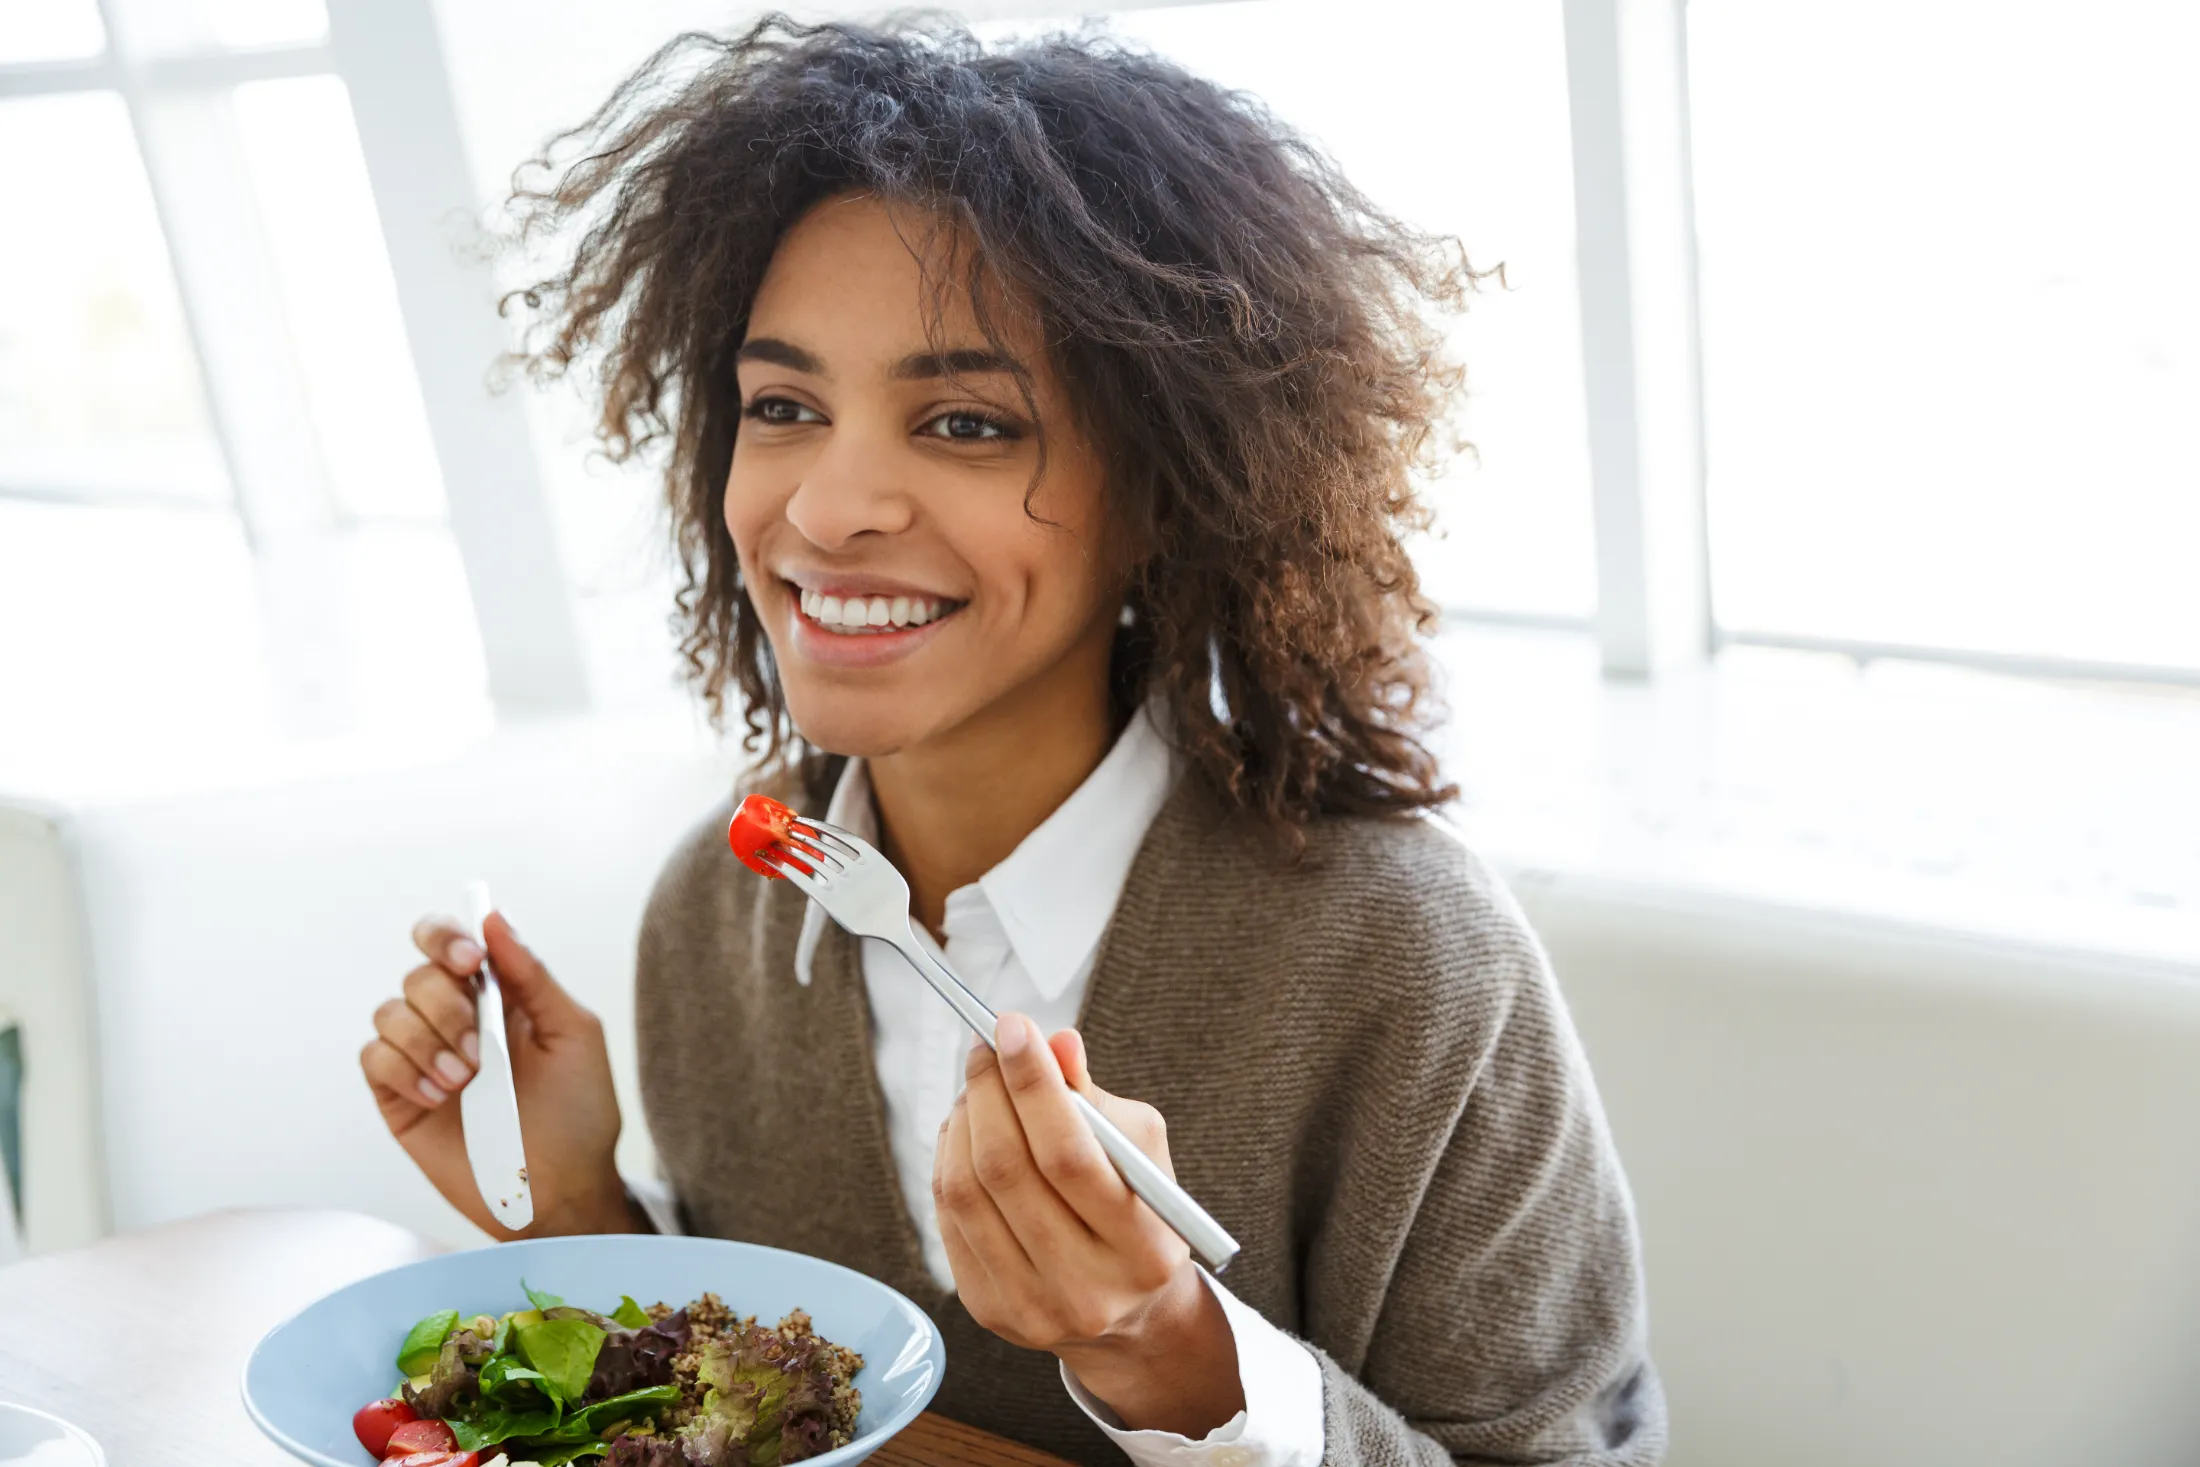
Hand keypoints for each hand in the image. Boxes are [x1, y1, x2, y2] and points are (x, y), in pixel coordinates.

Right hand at [360, 910, 636, 1238]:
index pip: (450, 941)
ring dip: (428, 1041)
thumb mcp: (573, 1034)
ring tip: (467, 1080)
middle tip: (482, 1048)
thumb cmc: (580, 1112)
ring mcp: (424, 1058)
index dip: (446, 936)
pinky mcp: (399, 1099)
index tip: (468, 958)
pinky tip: (439, 1096)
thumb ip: (532, 975)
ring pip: (389, 1013)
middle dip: (447, 1004)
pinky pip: (374, 1059)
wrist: (563, 1189)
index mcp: (499, 996)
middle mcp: (456, 1019)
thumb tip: (492, 918)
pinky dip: (403, 1069)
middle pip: (418, 974)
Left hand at [934, 1013, 1244, 1437]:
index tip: (1013, 1026)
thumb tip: (1056, 1044)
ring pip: (966, 1192)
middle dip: (989, 1092)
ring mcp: (1032, 1308)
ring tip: (977, 1090)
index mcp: (1144, 1248)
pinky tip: (965, 1133)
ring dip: (962, 1121)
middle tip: (986, 1048)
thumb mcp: (1141, 1155)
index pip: (1070, 1155)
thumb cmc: (1139, 1213)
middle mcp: (1088, 1289)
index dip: (1034, 1084)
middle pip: (1008, 1171)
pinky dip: (948, 1160)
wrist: (1127, 1316)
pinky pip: (948, 1218)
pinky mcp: (989, 1312)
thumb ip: (1095, 1101)